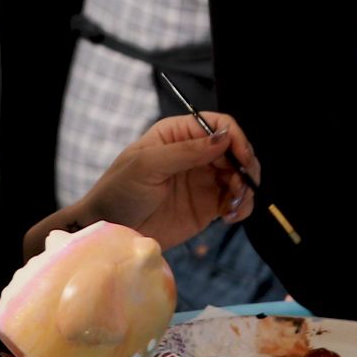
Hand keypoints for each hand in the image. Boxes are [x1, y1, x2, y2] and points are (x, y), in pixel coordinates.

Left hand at [74, 114, 259, 250]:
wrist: (110, 231)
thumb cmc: (119, 191)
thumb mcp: (148, 165)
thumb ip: (186, 151)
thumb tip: (224, 137)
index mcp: (179, 133)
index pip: (219, 125)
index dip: (236, 139)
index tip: (242, 159)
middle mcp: (196, 153)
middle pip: (236, 150)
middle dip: (245, 167)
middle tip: (240, 188)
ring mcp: (204, 179)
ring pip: (240, 176)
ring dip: (246, 189)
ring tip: (234, 207)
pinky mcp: (208, 206)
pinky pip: (235, 201)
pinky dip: (242, 207)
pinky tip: (231, 217)